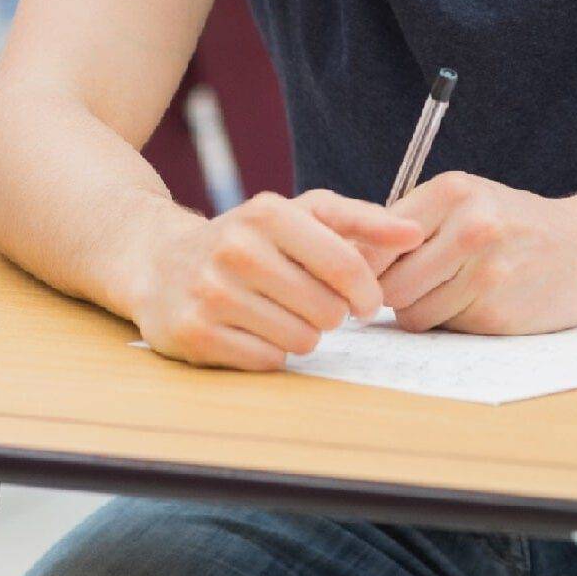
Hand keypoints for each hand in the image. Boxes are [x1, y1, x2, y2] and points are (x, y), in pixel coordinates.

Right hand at [128, 189, 422, 370]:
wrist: (160, 263)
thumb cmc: (250, 238)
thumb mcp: (303, 214)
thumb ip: (362, 221)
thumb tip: (416, 232)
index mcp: (268, 213)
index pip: (347, 266)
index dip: (368, 294)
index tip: (367, 303)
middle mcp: (236, 248)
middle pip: (326, 311)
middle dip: (329, 314)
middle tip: (310, 304)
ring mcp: (211, 292)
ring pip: (300, 341)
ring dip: (301, 335)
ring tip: (280, 314)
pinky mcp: (195, 334)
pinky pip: (267, 362)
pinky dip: (270, 353)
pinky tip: (253, 330)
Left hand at [373, 171, 576, 335]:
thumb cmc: (509, 224)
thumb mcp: (464, 200)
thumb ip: (410, 221)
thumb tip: (344, 255)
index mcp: (453, 191)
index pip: (377, 239)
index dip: (364, 263)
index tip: (364, 273)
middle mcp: (471, 227)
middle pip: (388, 282)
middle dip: (389, 292)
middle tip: (406, 286)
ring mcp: (485, 272)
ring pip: (411, 312)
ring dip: (418, 309)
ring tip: (446, 290)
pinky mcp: (495, 313)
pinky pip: (442, 328)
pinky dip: (447, 322)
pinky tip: (472, 302)